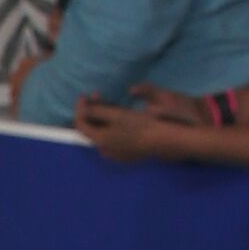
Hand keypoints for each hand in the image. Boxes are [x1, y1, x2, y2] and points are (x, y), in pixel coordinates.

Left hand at [74, 86, 217, 161]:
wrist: (168, 140)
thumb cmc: (143, 125)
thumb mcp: (118, 114)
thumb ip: (97, 110)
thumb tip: (84, 108)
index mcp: (101, 142)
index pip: (80, 125)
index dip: (80, 108)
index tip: (85, 95)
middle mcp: (106, 151)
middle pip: (92, 129)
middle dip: (92, 111)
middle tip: (98, 95)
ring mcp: (117, 154)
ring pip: (103, 134)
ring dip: (102, 118)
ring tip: (108, 103)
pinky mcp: (128, 154)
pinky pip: (114, 138)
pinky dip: (111, 126)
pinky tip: (120, 116)